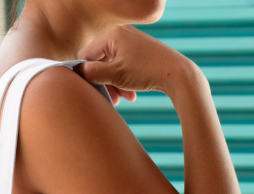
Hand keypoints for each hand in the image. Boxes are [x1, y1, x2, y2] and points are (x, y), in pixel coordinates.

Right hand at [75, 25, 200, 104]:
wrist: (177, 73)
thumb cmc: (146, 72)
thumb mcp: (114, 75)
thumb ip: (92, 73)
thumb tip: (75, 72)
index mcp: (111, 34)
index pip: (85, 55)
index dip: (86, 75)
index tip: (92, 91)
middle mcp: (120, 33)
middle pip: (99, 62)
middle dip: (104, 82)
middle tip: (111, 99)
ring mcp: (130, 42)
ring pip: (111, 67)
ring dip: (114, 85)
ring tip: (124, 98)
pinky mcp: (139, 51)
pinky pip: (123, 66)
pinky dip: (124, 81)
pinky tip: (130, 94)